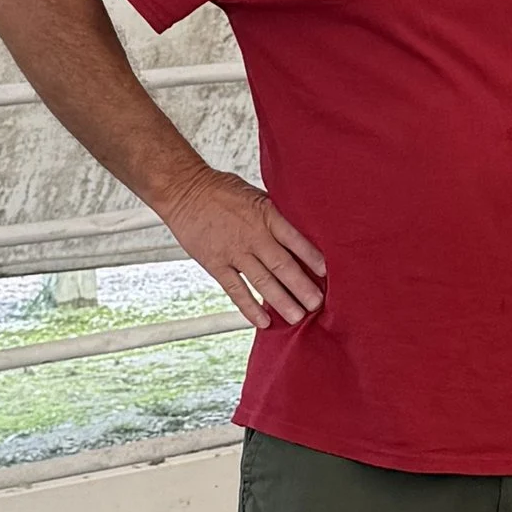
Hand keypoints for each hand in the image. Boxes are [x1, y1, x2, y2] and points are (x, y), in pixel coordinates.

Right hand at [153, 166, 325, 328]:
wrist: (184, 190)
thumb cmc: (222, 190)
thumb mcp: (256, 193)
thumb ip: (275, 213)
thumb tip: (301, 228)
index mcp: (266, 214)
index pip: (295, 239)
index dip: (312, 256)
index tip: (327, 273)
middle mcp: (253, 235)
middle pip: (282, 264)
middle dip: (302, 286)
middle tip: (317, 304)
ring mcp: (233, 251)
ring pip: (262, 281)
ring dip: (281, 301)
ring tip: (298, 317)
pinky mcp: (215, 263)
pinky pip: (235, 289)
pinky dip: (249, 307)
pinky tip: (263, 321)